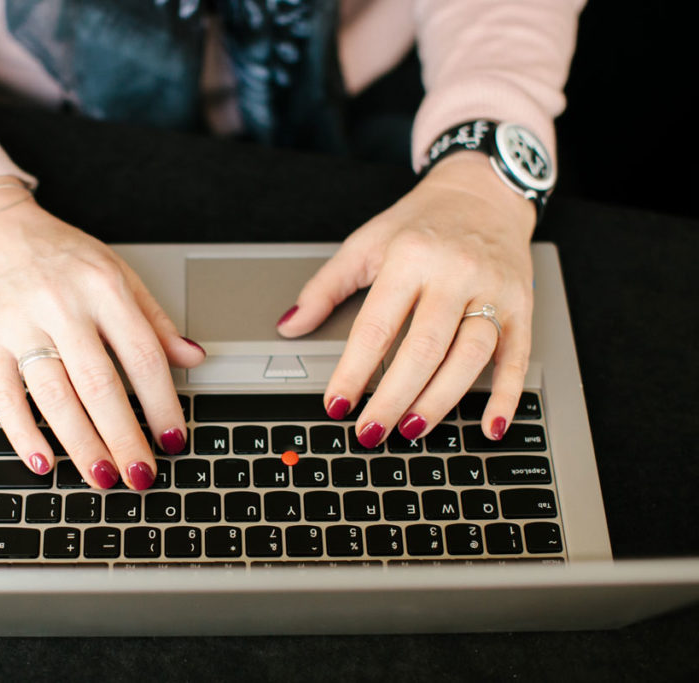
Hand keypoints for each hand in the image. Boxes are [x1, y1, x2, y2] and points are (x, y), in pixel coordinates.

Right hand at [0, 177, 205, 488]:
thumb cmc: (61, 256)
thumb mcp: (117, 273)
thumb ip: (154, 320)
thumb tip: (194, 358)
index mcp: (104, 288)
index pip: (143, 356)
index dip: (162, 403)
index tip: (174, 439)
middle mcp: (63, 304)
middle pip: (100, 383)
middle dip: (124, 437)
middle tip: (140, 475)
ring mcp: (21, 322)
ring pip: (55, 395)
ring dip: (81, 443)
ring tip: (102, 475)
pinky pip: (4, 394)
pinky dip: (23, 432)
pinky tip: (43, 460)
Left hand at [277, 152, 535, 444]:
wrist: (483, 191)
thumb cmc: (420, 223)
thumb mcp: (365, 243)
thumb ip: (325, 287)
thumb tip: (289, 325)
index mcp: (409, 258)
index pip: (376, 326)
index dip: (353, 371)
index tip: (337, 404)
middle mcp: (454, 273)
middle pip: (423, 348)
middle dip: (393, 397)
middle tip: (372, 432)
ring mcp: (492, 290)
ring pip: (469, 356)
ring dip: (440, 400)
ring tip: (412, 429)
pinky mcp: (522, 305)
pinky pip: (518, 357)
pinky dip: (507, 395)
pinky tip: (489, 425)